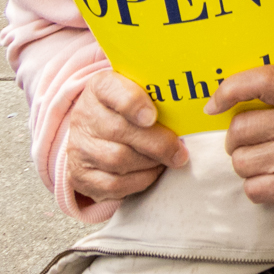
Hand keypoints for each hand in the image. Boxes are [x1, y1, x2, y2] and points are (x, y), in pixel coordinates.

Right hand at [61, 71, 189, 205]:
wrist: (93, 133)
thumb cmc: (125, 110)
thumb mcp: (136, 91)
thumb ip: (157, 92)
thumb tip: (193, 103)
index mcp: (99, 88)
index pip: (111, 90)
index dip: (132, 104)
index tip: (152, 117)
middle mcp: (84, 117)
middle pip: (120, 131)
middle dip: (157, 143)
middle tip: (180, 152)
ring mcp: (79, 148)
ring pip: (118, 159)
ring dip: (150, 163)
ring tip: (169, 159)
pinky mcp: (81, 176)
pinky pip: (113, 184)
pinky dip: (139, 180)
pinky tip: (152, 172)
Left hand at [209, 65, 273, 211]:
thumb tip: (233, 101)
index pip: (263, 81)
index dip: (229, 90)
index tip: (214, 103)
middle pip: (239, 130)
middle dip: (238, 137)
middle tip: (252, 139)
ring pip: (241, 161)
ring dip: (247, 162)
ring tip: (266, 159)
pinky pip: (253, 189)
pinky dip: (258, 185)